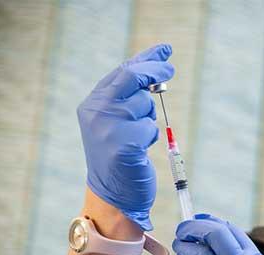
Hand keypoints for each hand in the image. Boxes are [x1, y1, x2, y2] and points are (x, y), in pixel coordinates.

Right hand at [77, 44, 174, 230]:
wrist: (112, 195)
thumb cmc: (120, 156)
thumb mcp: (117, 122)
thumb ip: (129, 97)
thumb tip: (157, 67)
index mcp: (92, 104)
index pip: (121, 72)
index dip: (146, 58)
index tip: (165, 50)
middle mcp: (95, 112)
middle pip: (131, 77)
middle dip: (155, 71)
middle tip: (170, 69)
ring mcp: (107, 127)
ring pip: (144, 104)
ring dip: (149, 118)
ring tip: (138, 138)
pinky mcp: (122, 144)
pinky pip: (149, 127)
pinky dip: (150, 136)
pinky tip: (139, 150)